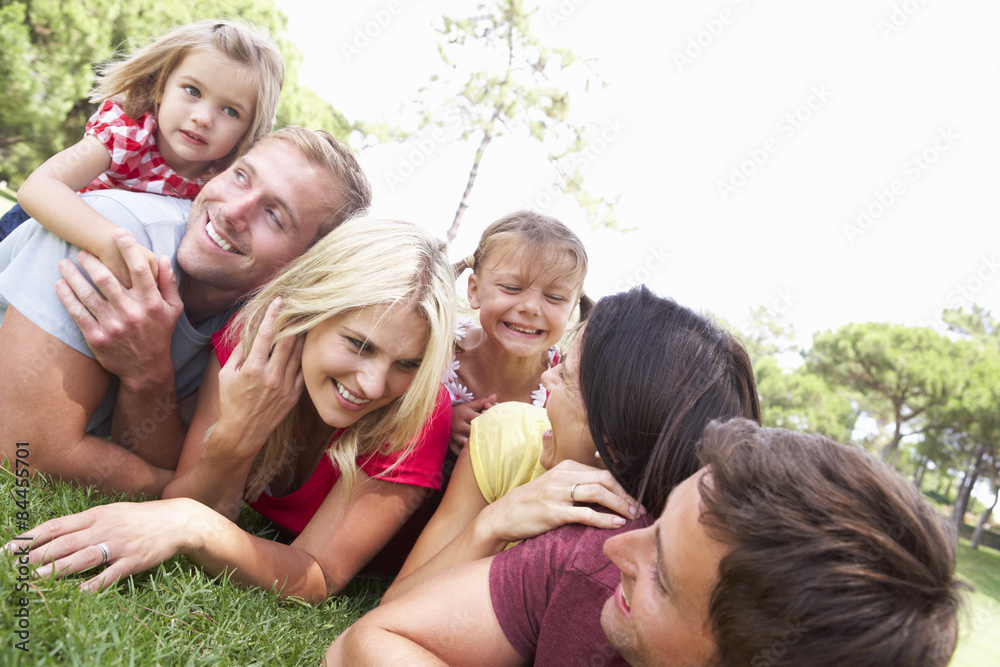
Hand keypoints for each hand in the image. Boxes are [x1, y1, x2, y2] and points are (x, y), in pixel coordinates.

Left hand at [2, 498, 203, 592]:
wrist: (178, 520)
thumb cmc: (141, 518)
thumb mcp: (113, 512)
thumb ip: (86, 522)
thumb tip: (56, 533)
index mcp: (97, 514)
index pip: (57, 526)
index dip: (32, 537)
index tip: (11, 547)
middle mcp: (105, 528)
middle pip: (65, 543)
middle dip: (37, 555)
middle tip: (15, 566)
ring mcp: (119, 545)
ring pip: (83, 557)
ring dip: (57, 569)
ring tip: (35, 577)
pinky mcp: (134, 560)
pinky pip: (110, 574)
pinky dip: (94, 583)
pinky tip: (79, 591)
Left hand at [55, 228, 181, 390]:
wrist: (146, 370)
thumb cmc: (160, 334)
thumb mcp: (173, 309)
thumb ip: (168, 282)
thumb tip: (162, 257)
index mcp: (151, 303)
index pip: (139, 270)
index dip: (129, 249)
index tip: (118, 233)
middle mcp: (132, 313)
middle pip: (107, 279)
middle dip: (91, 261)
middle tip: (81, 251)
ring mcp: (113, 326)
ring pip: (88, 294)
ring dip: (73, 276)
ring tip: (64, 263)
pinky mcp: (97, 338)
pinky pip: (78, 313)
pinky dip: (66, 297)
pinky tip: (59, 285)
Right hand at [214, 297, 303, 460]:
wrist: (242, 433)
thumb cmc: (230, 402)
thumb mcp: (226, 374)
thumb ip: (239, 352)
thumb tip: (249, 332)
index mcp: (253, 369)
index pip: (265, 334)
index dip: (273, 315)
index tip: (278, 301)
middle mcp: (271, 376)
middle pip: (288, 341)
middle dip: (292, 320)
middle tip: (298, 305)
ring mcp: (285, 386)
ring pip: (299, 354)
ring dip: (302, 335)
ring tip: (305, 319)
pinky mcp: (294, 395)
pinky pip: (303, 370)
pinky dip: (304, 355)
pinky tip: (306, 344)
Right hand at [449, 394, 496, 455]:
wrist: (438, 421)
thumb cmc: (457, 413)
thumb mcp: (467, 406)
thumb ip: (482, 402)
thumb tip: (495, 396)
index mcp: (464, 414)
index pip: (481, 419)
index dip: (490, 421)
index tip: (494, 422)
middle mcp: (460, 426)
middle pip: (478, 431)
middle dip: (486, 433)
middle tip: (495, 435)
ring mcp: (456, 437)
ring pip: (472, 443)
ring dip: (480, 444)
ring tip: (488, 444)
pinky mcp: (453, 446)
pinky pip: (465, 452)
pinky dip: (471, 452)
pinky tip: (478, 451)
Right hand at [477, 460, 642, 545]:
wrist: (503, 516)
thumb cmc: (533, 503)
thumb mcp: (555, 486)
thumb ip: (578, 485)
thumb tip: (608, 492)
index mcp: (566, 467)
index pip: (603, 472)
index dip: (624, 485)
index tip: (637, 497)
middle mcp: (563, 477)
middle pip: (605, 480)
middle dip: (627, 494)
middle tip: (642, 508)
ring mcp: (557, 493)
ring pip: (597, 493)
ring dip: (621, 505)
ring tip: (634, 515)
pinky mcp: (553, 512)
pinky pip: (584, 513)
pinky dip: (604, 518)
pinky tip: (616, 523)